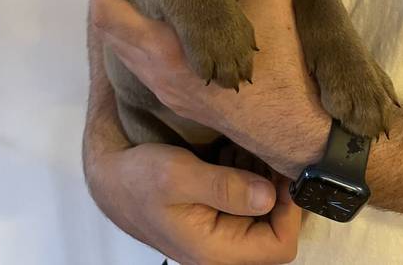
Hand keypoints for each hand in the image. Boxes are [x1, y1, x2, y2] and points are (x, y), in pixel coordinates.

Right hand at [85, 138, 300, 264]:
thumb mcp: (179, 175)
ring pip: (263, 213)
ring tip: (243, 150)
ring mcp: (219, 235)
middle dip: (275, 189)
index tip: (280, 170)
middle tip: (262, 153)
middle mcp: (222, 251)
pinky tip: (231, 154)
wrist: (111, 178)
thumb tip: (270, 196)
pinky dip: (247, 176)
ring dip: (261, 180)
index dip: (290, 208)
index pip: (280, 245)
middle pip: (275, 229)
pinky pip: (246, 202)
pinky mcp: (215, 217)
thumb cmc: (140, 179)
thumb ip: (225, 186)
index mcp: (216, 251)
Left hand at [89, 0, 330, 178]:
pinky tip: (161, 21)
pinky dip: (139, 37)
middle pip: (109, 33)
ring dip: (122, 18)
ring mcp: (167, 91)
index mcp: (167, 51)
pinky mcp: (180, 101)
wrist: (299, 131)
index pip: (108, 15)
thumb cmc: (285, 67)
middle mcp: (157, 74)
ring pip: (126, 51)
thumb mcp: (270, 2)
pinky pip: (142, 63)